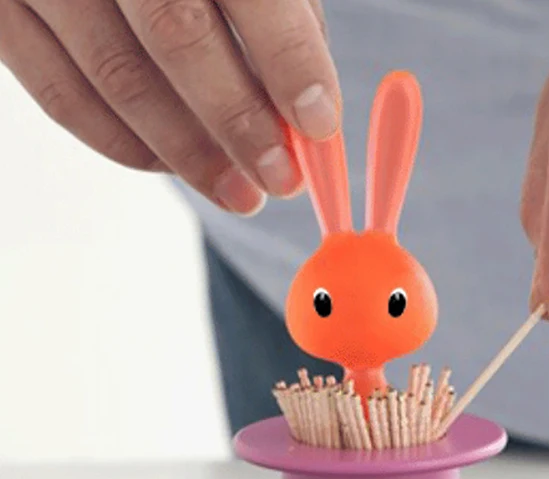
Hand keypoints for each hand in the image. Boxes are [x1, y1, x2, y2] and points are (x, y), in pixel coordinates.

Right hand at [0, 0, 338, 213]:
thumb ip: (277, 14)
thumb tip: (301, 110)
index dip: (288, 59)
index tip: (319, 125)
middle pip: (177, 36)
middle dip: (238, 122)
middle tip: (281, 181)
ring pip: (117, 77)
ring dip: (188, 153)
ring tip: (240, 194)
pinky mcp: (0, 10)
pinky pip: (61, 95)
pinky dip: (125, 145)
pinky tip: (172, 167)